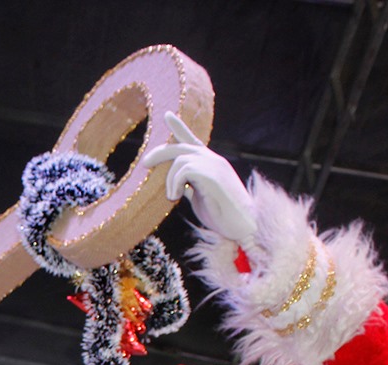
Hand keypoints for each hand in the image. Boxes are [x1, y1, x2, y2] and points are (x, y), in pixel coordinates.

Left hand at [142, 111, 256, 247]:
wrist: (243, 226)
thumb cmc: (223, 217)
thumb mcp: (200, 199)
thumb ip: (190, 188)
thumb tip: (178, 187)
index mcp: (210, 164)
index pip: (192, 140)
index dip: (179, 127)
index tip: (167, 115)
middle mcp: (213, 160)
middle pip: (180, 146)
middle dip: (160, 152)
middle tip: (144, 163)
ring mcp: (214, 164)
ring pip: (179, 159)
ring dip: (170, 179)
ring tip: (173, 197)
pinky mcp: (212, 173)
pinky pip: (183, 169)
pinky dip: (174, 183)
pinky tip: (176, 197)